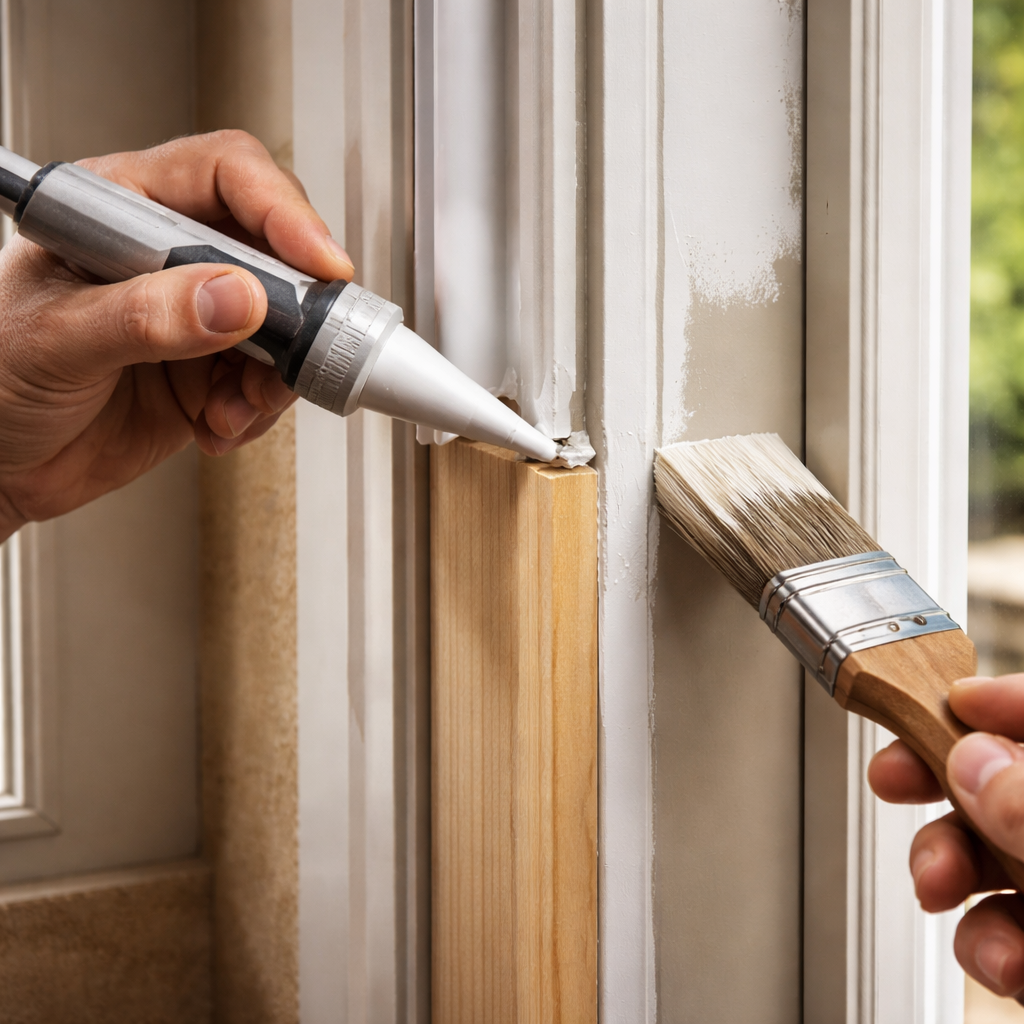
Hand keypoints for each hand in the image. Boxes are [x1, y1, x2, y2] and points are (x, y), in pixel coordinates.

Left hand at [0, 129, 353, 542]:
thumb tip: (237, 295)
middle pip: (273, 249)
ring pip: (285, 324)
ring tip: (234, 407)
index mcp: (121, 214)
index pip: (223, 176)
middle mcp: (168, 258)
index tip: (316, 262)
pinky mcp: (212, 371)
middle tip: (287, 348)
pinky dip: (258, 412)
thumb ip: (147, 317)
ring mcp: (196, 317)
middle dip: (294, 307)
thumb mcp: (58, 340)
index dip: (280, 210)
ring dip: (275, 375)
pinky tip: (216, 425)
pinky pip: (269, 381)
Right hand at [869, 674, 1023, 1001]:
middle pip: (999, 779)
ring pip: (992, 856)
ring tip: (937, 888)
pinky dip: (985, 946)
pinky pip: (1006, 933)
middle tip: (894, 781)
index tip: (945, 695)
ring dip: (948, 870)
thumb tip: (972, 762)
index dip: (997, 698)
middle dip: (941, 783)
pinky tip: (1000, 964)